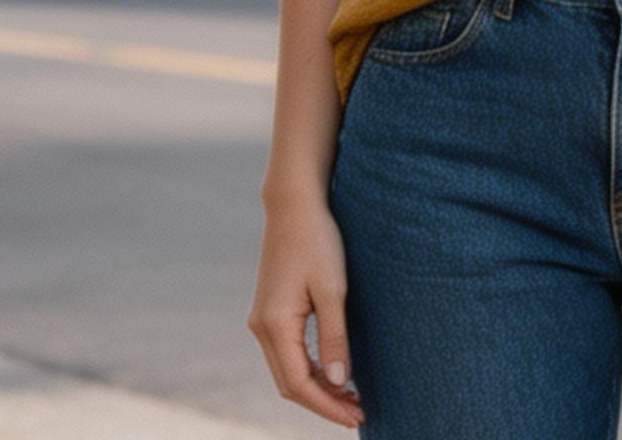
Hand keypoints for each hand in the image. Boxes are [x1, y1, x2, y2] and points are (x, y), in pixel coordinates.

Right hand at [248, 191, 364, 428]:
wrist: (294, 204)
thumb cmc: (317, 240)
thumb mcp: (332, 288)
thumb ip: (335, 336)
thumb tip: (341, 381)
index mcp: (274, 325)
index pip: (300, 384)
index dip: (328, 406)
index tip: (357, 417)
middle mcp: (262, 328)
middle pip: (290, 384)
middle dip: (324, 403)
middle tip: (359, 412)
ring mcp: (263, 320)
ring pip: (287, 370)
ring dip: (317, 387)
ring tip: (352, 396)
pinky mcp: (270, 311)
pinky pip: (287, 353)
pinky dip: (309, 368)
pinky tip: (334, 369)